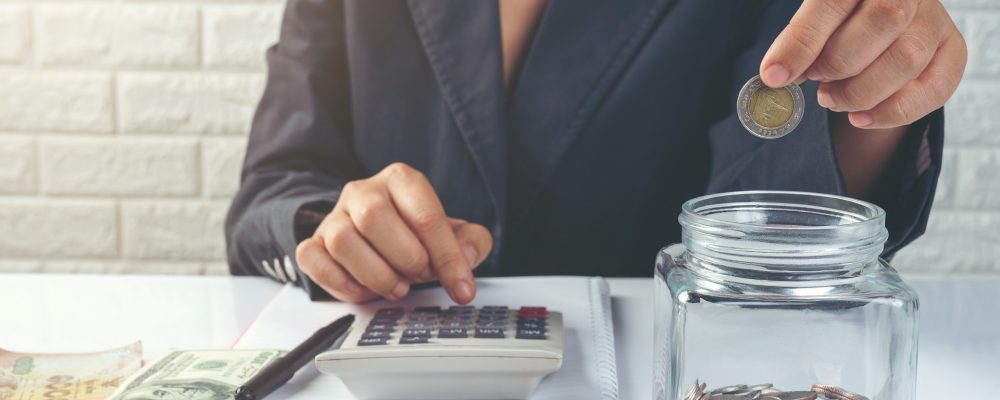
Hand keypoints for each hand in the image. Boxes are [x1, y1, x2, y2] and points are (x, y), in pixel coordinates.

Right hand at [295, 163, 491, 303]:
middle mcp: (363, 191)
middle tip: (419, 276)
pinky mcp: (313, 242)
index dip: (447, 258)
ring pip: (343, 241)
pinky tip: (365, 290)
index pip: (425, 216)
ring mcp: (333, 217)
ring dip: (376, 275)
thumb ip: (471, 242)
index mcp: (401, 180)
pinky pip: (313, 259)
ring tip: (397, 287)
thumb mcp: (454, 233)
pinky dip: (341, 283)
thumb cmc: (416, 233)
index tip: (462, 289)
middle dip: (405, 259)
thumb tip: (465, 258)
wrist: (377, 234)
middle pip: (374, 219)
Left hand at [760, 0, 966, 128]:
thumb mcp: (816, 21)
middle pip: (882, 22)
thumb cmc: (841, 23)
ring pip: (908, 58)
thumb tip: (777, 75)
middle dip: (838, 65)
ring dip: (861, 92)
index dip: (802, 42)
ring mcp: (935, 19)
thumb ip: (800, 41)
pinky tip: (862, 118)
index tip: (776, 77)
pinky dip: (894, 112)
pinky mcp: (952, 50)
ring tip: (832, 99)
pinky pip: (935, 88)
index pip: (833, 2)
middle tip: (817, 83)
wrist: (879, 25)